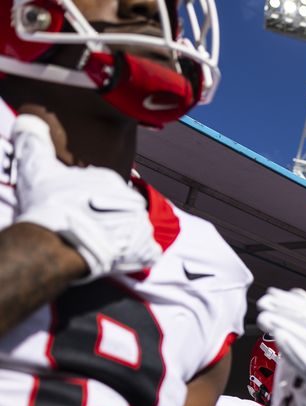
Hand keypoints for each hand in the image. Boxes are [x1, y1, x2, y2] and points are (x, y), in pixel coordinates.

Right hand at [12, 112, 161, 281]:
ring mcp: (140, 225)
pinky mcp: (144, 249)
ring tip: (98, 241)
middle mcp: (131, 199)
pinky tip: (117, 253)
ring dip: (120, 235)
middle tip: (87, 226)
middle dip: (106, 217)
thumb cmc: (49, 206)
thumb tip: (30, 123)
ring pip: (134, 229)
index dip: (89, 199)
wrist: (60, 241)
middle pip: (119, 208)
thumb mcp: (37, 169)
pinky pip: (147, 251)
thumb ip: (35, 143)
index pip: (104, 188)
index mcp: (110, 179)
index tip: (78, 207)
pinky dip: (135, 253)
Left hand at [255, 288, 305, 405]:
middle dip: (293, 313)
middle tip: (265, 302)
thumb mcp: (295, 356)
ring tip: (266, 317)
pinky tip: (278, 337)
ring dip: (292, 327)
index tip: (272, 294)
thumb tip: (299, 294)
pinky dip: (297, 350)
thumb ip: (299, 329)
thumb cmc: (294, 395)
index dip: (299, 305)